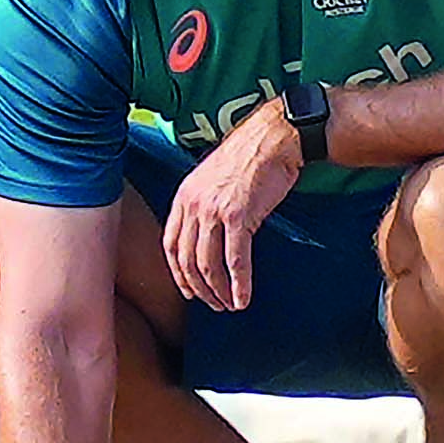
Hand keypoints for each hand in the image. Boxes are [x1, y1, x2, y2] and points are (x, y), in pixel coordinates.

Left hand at [163, 98, 302, 311]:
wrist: (273, 137)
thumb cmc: (250, 157)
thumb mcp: (213, 179)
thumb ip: (204, 206)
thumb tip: (209, 236)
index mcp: (184, 196)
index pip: (170, 244)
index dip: (178, 273)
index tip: (189, 290)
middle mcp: (193, 205)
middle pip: (187, 260)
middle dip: (199, 289)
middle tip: (214, 304)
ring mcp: (214, 210)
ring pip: (208, 264)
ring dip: (218, 291)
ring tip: (230, 304)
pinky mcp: (238, 215)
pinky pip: (235, 259)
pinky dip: (239, 283)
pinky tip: (243, 298)